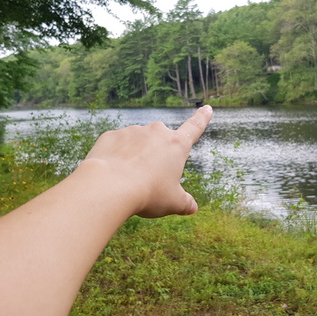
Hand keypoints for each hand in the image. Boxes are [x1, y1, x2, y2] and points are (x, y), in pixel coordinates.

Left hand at [83, 105, 212, 217]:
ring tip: (128, 180)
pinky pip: (117, 146)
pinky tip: (113, 174)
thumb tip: (192, 207)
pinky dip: (116, 158)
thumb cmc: (148, 194)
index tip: (207, 108)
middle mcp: (156, 132)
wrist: (109, 186)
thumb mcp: (172, 203)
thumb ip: (184, 203)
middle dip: (157, 156)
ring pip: (137, 144)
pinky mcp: (110, 136)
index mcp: (176, 145)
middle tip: (150, 179)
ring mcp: (132, 132)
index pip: (194, 128)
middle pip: (160, 142)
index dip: (202, 118)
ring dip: (135, 157)